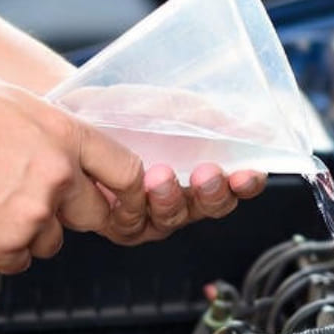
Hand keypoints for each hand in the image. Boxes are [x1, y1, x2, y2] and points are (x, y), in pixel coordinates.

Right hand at [0, 77, 144, 272]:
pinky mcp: (7, 246)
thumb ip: (48, 125)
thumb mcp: (8, 99)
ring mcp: (35, 215)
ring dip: (29, 233)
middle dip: (71, 215)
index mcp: (65, 136)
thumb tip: (67, 141)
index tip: (120, 199)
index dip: (129, 191)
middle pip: (95, 215)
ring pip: (52, 241)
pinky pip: (19, 260)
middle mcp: (58, 177)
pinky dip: (0, 251)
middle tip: (33, 201)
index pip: (127, 172)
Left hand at [50, 84, 268, 242]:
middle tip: (209, 174)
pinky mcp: (117, 222)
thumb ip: (213, 120)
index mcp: (202, 173)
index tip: (248, 173)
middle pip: (208, 208)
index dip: (245, 184)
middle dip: (211, 194)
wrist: (73, 111)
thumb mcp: (173, 107)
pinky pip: (132, 225)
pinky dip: (134, 209)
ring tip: (161, 175)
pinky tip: (133, 188)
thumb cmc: (127, 110)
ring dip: (170, 199)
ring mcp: (150, 214)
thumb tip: (261, 130)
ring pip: (171, 219)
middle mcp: (180, 198)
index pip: (235, 186)